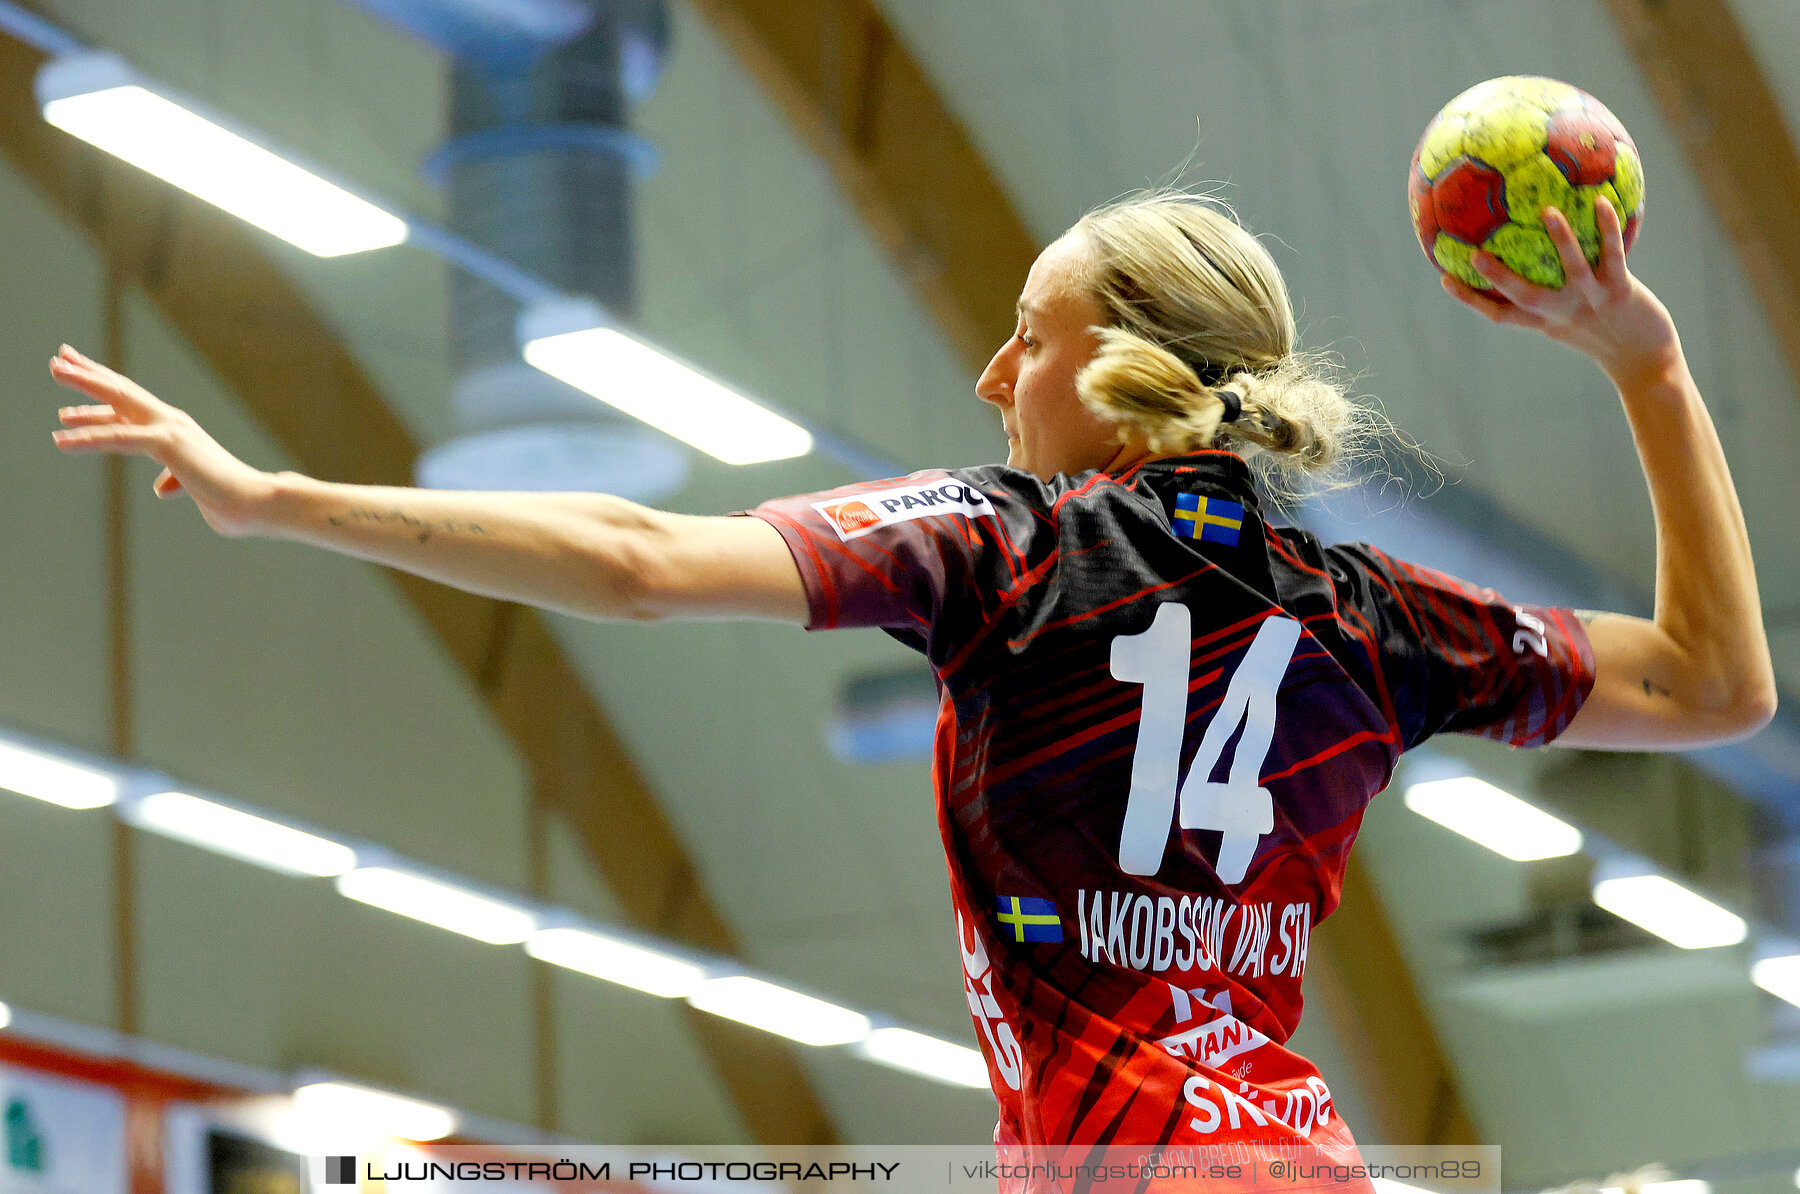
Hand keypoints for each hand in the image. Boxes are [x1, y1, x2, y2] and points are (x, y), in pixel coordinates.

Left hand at [49, 345, 276, 537]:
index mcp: (177, 431)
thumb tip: (162, 487)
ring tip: (54, 370)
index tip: (78, 377)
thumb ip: (178, 481)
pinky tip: (60, 438)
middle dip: (89, 373)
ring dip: (84, 384)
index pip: (133, 405)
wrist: (257, 503)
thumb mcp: (196, 488)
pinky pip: (119, 439)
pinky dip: (88, 437)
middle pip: (122, 391)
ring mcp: (170, 429)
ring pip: (118, 400)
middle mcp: (172, 422)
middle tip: (59, 357)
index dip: (103, 391)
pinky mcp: (167, 444)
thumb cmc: (232, 501)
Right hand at [1441, 200, 1680, 385]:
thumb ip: (1556, 296)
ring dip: (1560, 239)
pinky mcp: (1620, 292)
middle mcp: (1562, 313)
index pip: (1499, 314)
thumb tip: (1542, 262)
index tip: (1444, 279)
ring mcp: (1590, 301)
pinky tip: (1601, 202)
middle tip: (1474, 255)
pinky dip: (1607, 228)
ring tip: (1546, 211)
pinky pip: (1612, 254)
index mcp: (1545, 323)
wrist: (1646, 359)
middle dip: (1497, 278)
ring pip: (1570, 268)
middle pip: (1523, 296)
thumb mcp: (1575, 321)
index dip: (1470, 299)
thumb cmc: (1609, 334)